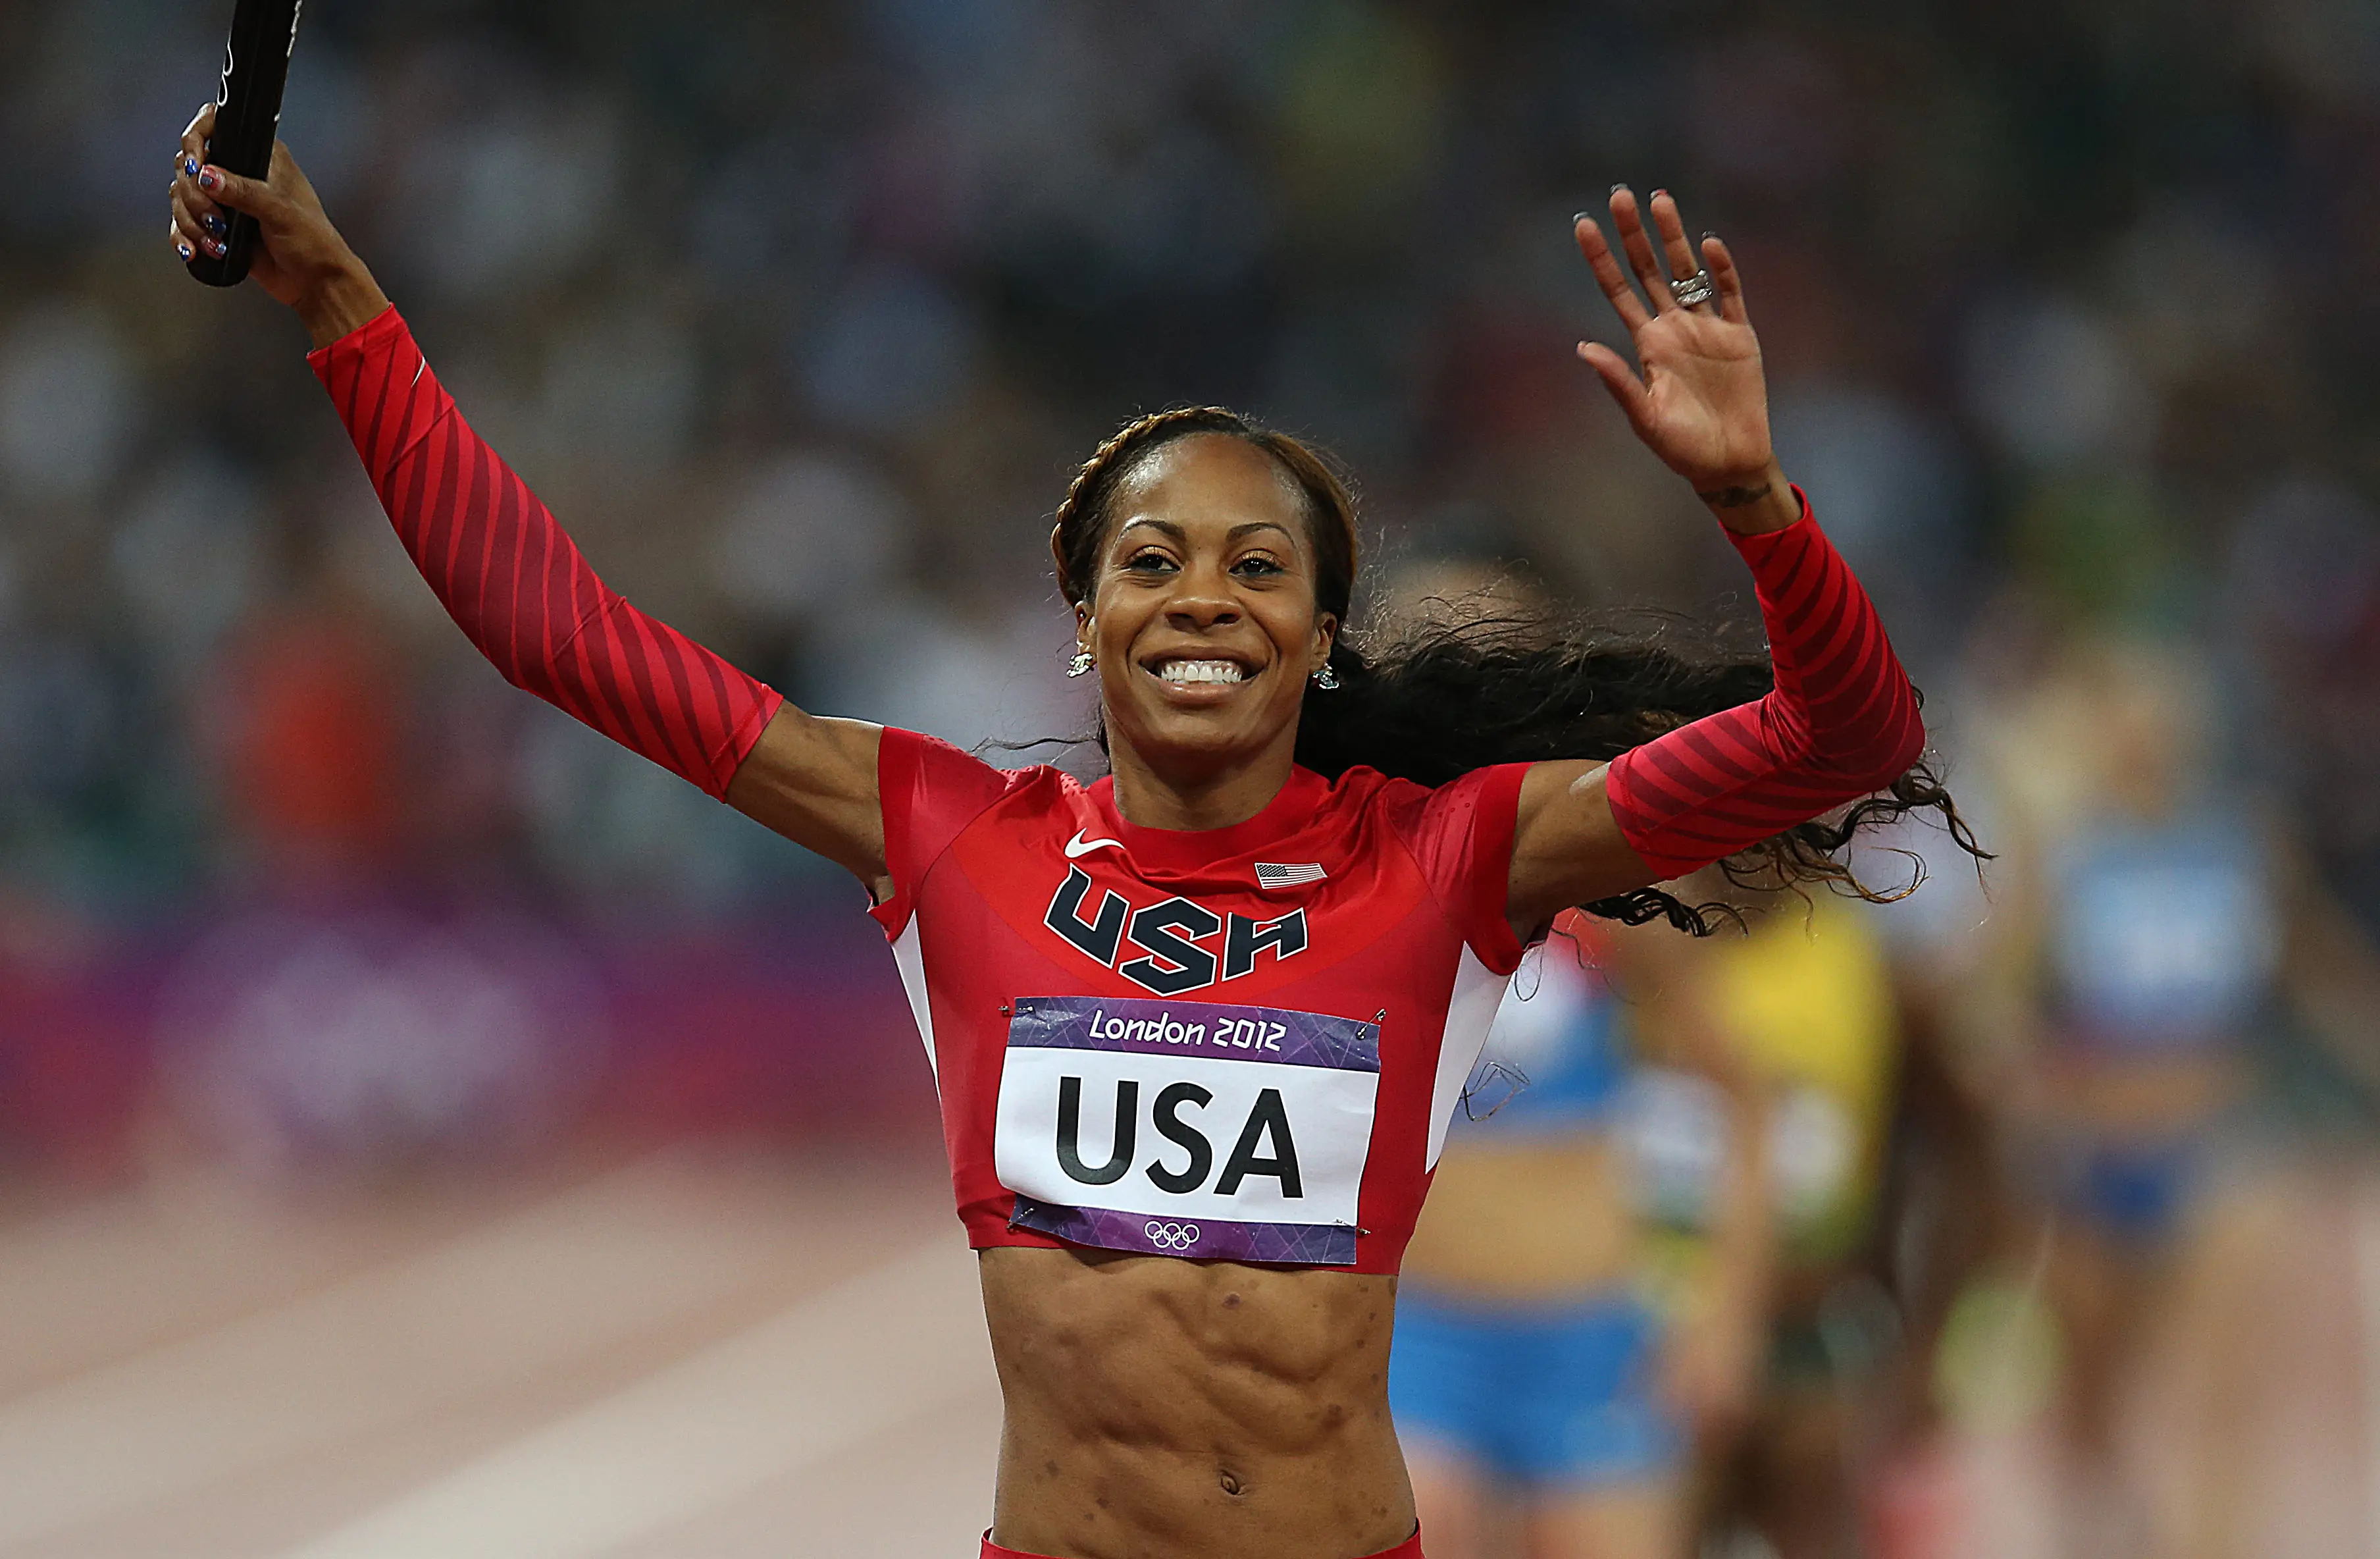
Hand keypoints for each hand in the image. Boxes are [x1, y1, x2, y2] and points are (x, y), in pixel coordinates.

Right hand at [171, 103, 387, 347]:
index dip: (195, 141)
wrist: (315, 283)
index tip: (197, 167)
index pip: (213, 126)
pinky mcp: (217, 227)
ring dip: (190, 221)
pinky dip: (183, 237)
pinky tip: (194, 250)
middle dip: (194, 196)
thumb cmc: (313, 242)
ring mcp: (226, 201)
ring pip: (183, 197)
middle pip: (189, 167)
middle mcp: (239, 173)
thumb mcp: (280, 211)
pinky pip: (184, 224)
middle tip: (216, 219)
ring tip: (217, 241)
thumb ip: (243, 192)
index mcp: (260, 156)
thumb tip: (207, 177)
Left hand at [1574, 188, 1794, 532]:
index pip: (1617, 291)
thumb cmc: (1681, 448)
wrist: (1729, 463)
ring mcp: (1707, 329)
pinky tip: (1709, 244)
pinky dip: (1721, 270)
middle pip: (1649, 270)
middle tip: (1619, 193)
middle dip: (1634, 234)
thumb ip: (1618, 381)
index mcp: (1647, 344)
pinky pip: (1729, 296)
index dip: (1601, 258)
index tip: (1583, 224)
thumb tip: (1582, 348)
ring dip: (1674, 238)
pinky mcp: (1739, 336)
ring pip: (1687, 272)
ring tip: (1660, 199)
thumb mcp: (1644, 418)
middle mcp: (1673, 328)